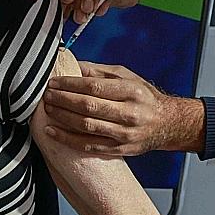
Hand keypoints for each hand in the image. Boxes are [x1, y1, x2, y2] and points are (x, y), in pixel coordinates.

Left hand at [42, 61, 205, 155]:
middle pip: (88, 106)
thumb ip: (100, 72)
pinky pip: (89, 145)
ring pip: (86, 127)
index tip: (53, 83)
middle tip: (47, 96)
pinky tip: (53, 132)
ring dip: (62, 118)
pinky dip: (68, 139)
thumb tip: (73, 65)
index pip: (94, 87)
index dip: (69, 85)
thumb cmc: (144, 98)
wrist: (167, 124)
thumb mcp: (127, 77)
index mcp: (131, 91)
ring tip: (48, 110)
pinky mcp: (120, 149)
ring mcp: (125, 134)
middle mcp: (129, 113)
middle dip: (63, 100)